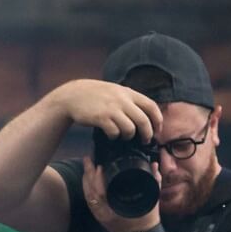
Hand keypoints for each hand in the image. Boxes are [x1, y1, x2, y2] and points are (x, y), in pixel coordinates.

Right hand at [47, 78, 163, 143]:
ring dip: (129, 136)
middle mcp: (122, 100)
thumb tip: (146, 114)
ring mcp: (111, 109)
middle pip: (143, 121)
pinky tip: (111, 135)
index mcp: (128, 93)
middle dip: (147, 134)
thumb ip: (129, 100)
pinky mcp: (100, 118)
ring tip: (124, 136)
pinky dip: (115, 136)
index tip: (157, 130)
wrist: (72, 95)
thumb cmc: (95, 95)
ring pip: (130, 128)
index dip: (157, 120)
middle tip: (145, 140)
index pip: (151, 106)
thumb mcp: (115, 91)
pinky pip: (114, 132)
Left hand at [81, 152, 162, 231]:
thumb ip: (154, 180)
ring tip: (86, 166)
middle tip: (88, 160)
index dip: (98, 179)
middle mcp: (104, 213)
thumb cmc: (147, 218)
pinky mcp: (100, 215)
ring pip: (88, 196)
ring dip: (86, 180)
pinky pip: (89, 200)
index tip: (100, 166)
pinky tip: (86, 180)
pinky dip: (87, 189)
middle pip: (91, 192)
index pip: (101, 193)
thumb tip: (153, 164)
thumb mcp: (152, 199)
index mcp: (115, 210)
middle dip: (88, 175)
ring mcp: (100, 215)